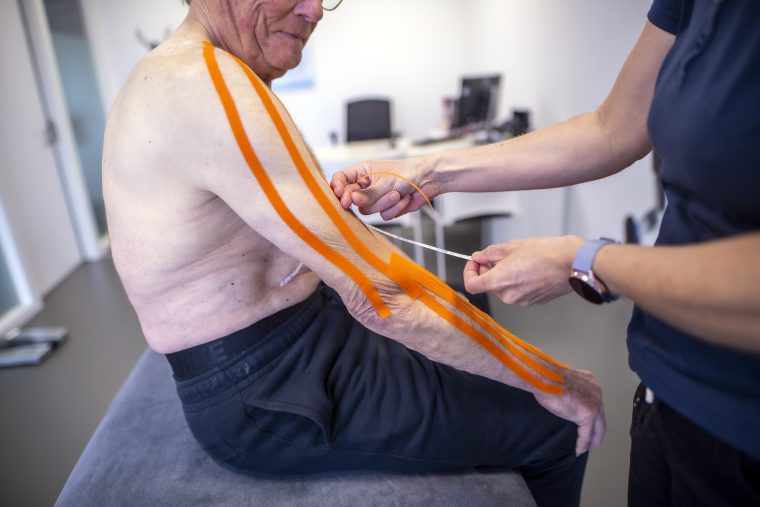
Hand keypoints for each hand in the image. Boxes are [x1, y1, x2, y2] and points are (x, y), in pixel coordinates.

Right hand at [330, 158, 437, 219]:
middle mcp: (366, 185)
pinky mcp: (386, 208)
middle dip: (364, 199)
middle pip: (352, 198)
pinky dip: (395, 209)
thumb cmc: (407, 173)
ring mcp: (375, 198)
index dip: (337, 188)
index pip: (341, 179)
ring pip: (368, 210)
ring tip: (397, 193)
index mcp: (362, 172)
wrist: (428, 180)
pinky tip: (404, 199)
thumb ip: (367, 194)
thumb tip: (350, 199)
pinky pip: (383, 215)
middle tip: (364, 198)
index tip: (339, 196)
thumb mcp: (384, 182)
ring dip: (384, 203)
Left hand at [463, 236, 583, 305]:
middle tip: (499, 255)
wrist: (573, 263)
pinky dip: (519, 281)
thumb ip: (490, 254)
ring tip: (519, 260)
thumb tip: (479, 257)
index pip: (472, 285)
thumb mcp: (512, 246)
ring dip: (505, 275)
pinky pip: (519, 292)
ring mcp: (522, 301)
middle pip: (489, 285)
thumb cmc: (546, 253)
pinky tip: (530, 268)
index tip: (476, 262)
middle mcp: (508, 296)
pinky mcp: (534, 302)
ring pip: (505, 289)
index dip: (470, 272)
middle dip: (489, 270)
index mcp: (499, 282)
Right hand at [534, 367, 605, 454]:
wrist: (544, 378)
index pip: (596, 403)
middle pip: (601, 416)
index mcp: (590, 381)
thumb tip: (565, 399)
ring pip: (598, 427)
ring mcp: (595, 404)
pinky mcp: (588, 415)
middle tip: (593, 441)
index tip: (588, 423)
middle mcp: (596, 392)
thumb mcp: (563, 382)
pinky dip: (583, 444)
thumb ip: (570, 390)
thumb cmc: (547, 377)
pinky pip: (586, 434)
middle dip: (597, 430)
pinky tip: (579, 450)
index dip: (593, 416)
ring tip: (588, 447)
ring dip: (593, 439)